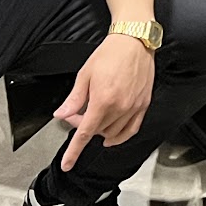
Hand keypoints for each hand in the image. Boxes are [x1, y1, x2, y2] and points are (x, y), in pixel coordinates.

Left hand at [56, 33, 155, 170]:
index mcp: (103, 101)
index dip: (74, 151)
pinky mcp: (144, 104)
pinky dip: (120, 136)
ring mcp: (134, 107)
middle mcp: (120, 107)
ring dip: (100, 129)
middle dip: (83, 125)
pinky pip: (131, 129)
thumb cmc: (110, 53)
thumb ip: (74, 99)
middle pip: (97, 131)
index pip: (85, 133)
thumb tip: (61, 114)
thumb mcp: (85, 75)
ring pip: (113, 133)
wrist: (134, 41)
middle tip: (77, 111)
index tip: (67, 164)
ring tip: (94, 114)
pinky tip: (112, 135)